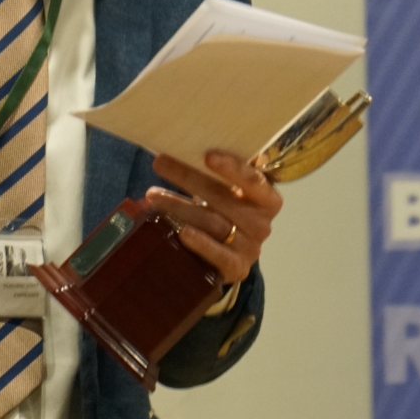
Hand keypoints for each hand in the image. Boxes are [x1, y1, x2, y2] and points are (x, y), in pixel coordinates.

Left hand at [147, 151, 282, 285]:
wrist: (226, 257)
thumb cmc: (222, 215)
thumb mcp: (225, 194)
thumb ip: (214, 176)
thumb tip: (179, 149)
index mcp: (266, 199)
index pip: (253, 181)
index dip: (232, 168)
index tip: (207, 156)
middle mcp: (262, 224)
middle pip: (223, 198)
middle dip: (188, 178)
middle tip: (160, 163)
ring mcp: (250, 248)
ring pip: (213, 223)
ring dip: (180, 207)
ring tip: (153, 196)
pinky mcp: (236, 269)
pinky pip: (218, 255)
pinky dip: (200, 242)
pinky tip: (182, 232)